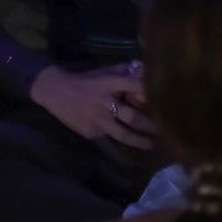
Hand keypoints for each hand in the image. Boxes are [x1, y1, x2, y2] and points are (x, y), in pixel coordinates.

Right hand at [29, 62, 154, 148]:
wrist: (56, 92)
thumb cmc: (84, 80)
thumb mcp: (103, 71)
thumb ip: (123, 71)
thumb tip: (144, 70)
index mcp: (109, 84)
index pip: (134, 86)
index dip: (150, 92)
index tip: (166, 99)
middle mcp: (105, 103)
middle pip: (132, 117)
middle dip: (150, 125)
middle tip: (164, 129)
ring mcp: (98, 120)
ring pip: (123, 134)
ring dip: (140, 140)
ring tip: (151, 144)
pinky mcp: (91, 132)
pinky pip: (109, 140)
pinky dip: (120, 145)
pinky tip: (131, 150)